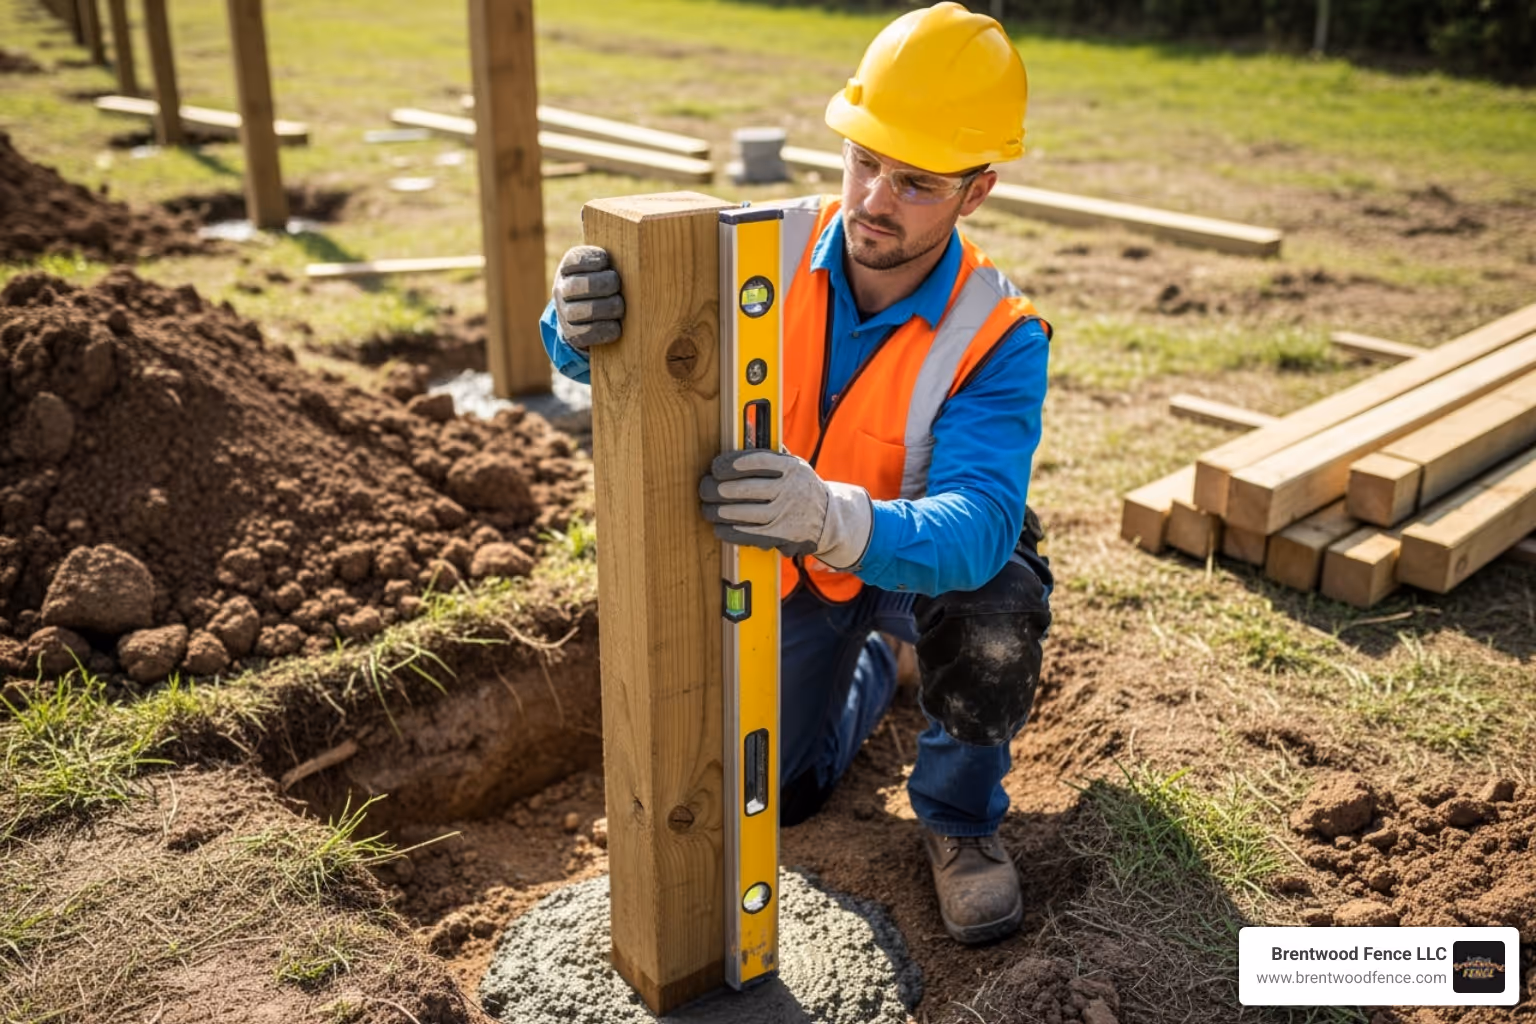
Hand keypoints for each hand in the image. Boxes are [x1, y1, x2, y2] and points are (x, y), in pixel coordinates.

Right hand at [553, 246, 623, 349]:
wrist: (583, 318)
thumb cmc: (602, 285)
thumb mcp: (601, 268)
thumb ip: (612, 260)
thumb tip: (637, 260)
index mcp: (568, 267)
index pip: (578, 259)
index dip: (598, 260)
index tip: (607, 263)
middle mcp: (561, 289)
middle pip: (586, 284)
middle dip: (608, 284)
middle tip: (617, 287)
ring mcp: (564, 312)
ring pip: (589, 310)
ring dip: (611, 308)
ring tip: (619, 307)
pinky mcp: (571, 334)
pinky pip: (591, 333)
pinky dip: (608, 329)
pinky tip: (615, 325)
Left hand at [699, 450, 871, 568]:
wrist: (829, 519)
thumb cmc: (801, 487)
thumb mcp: (794, 465)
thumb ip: (771, 452)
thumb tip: (746, 429)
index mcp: (791, 467)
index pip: (757, 461)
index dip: (731, 464)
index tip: (715, 467)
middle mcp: (790, 490)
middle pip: (744, 489)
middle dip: (716, 489)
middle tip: (705, 488)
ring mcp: (785, 514)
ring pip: (742, 513)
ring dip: (717, 511)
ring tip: (707, 507)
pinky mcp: (780, 536)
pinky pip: (747, 533)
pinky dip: (728, 530)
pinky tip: (718, 526)